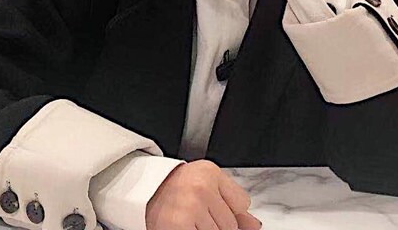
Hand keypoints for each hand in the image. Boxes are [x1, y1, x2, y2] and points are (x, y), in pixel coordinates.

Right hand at [146, 160, 261, 229]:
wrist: (142, 193)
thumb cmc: (176, 190)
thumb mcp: (206, 187)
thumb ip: (232, 204)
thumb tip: (255, 225)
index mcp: (210, 172)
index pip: (242, 203)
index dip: (229, 212)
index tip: (213, 210)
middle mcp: (201, 187)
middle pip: (231, 224)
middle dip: (217, 226)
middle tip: (198, 217)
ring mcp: (191, 207)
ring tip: (191, 222)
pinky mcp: (179, 226)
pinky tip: (188, 227)